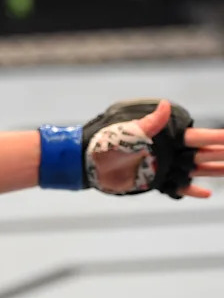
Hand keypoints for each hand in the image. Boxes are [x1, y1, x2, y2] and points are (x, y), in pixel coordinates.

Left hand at [87, 100, 222, 197]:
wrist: (87, 163)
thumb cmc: (105, 144)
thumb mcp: (128, 132)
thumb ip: (150, 123)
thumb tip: (165, 104)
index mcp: (163, 137)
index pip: (195, 137)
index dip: (214, 137)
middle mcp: (167, 151)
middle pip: (201, 153)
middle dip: (219, 154)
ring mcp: (162, 166)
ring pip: (195, 169)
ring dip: (213, 170)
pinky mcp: (155, 181)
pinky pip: (177, 187)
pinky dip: (190, 190)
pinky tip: (207, 193)